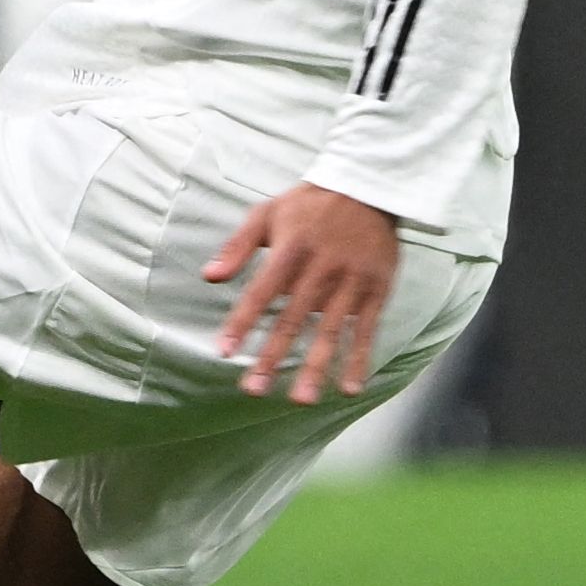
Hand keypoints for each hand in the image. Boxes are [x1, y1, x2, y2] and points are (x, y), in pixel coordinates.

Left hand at [205, 184, 403, 405]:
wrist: (369, 186)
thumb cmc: (309, 204)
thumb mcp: (268, 212)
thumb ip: (237, 246)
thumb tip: (209, 277)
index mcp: (291, 248)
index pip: (261, 291)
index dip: (243, 321)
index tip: (225, 351)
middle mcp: (321, 267)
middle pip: (293, 318)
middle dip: (272, 355)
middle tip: (253, 389)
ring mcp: (351, 280)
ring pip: (331, 329)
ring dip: (316, 366)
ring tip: (300, 399)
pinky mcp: (377, 288)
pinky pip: (368, 329)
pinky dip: (359, 359)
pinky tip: (348, 387)